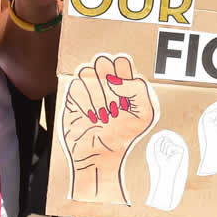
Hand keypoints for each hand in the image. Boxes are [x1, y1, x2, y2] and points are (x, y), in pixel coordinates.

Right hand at [62, 54, 156, 204]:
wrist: (100, 155)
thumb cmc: (123, 136)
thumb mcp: (144, 113)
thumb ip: (138, 89)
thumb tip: (116, 81)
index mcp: (124, 82)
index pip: (121, 60)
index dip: (122, 71)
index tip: (124, 89)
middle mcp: (105, 82)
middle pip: (102, 61)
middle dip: (108, 81)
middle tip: (113, 103)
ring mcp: (87, 88)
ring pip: (88, 72)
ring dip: (97, 95)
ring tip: (104, 114)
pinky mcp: (73, 97)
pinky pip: (76, 86)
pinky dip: (85, 103)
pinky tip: (91, 117)